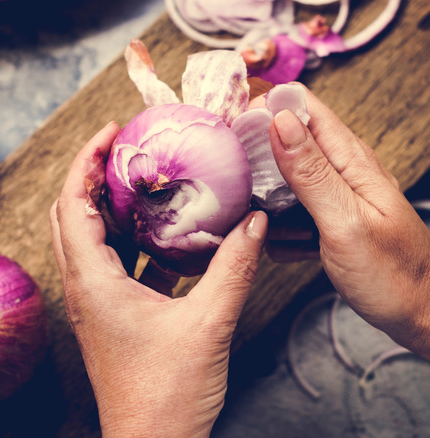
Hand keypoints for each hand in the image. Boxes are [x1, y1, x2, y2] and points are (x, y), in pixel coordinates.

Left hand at [49, 122, 267, 436]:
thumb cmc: (167, 392)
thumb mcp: (208, 323)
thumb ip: (232, 269)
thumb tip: (253, 221)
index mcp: (93, 281)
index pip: (72, 203)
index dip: (86, 160)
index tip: (112, 130)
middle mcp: (84, 287)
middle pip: (70, 215)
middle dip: (91, 176)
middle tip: (126, 149)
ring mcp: (94, 304)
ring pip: (88, 239)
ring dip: (108, 207)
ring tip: (144, 180)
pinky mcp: (110, 317)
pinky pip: (110, 265)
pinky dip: (129, 240)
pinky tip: (164, 235)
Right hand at [269, 86, 429, 358]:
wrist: (421, 315)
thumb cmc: (392, 274)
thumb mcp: (344, 221)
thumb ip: (310, 172)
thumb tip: (279, 119)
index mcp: (349, 158)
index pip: (300, 105)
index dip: (263, 109)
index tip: (233, 135)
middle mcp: (341, 169)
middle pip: (284, 140)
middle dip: (258, 162)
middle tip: (247, 193)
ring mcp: (334, 195)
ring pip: (281, 180)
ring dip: (269, 203)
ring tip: (277, 228)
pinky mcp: (326, 219)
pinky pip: (288, 212)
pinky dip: (282, 228)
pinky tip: (294, 248)